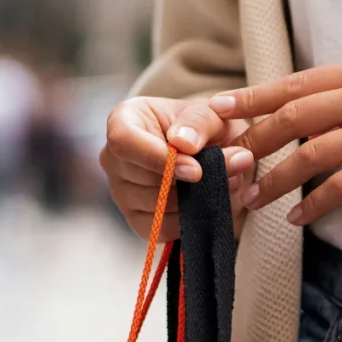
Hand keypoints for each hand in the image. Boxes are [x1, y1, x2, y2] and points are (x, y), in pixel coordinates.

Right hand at [100, 97, 254, 240]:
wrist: (211, 149)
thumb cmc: (204, 126)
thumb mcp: (209, 113)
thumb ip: (200, 122)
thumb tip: (186, 144)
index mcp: (124, 120)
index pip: (124, 142)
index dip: (160, 159)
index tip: (196, 170)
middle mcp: (113, 158)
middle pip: (143, 179)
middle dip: (189, 182)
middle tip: (228, 174)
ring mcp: (121, 192)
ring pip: (155, 206)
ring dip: (195, 199)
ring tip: (224, 183)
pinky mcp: (136, 220)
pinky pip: (160, 228)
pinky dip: (189, 219)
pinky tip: (207, 202)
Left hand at [209, 50, 341, 224]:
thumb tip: (333, 106)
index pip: (296, 82)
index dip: (254, 98)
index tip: (222, 109)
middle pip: (292, 116)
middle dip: (253, 140)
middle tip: (225, 161)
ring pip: (307, 154)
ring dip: (273, 179)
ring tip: (253, 198)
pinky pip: (341, 187)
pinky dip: (314, 205)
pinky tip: (299, 218)